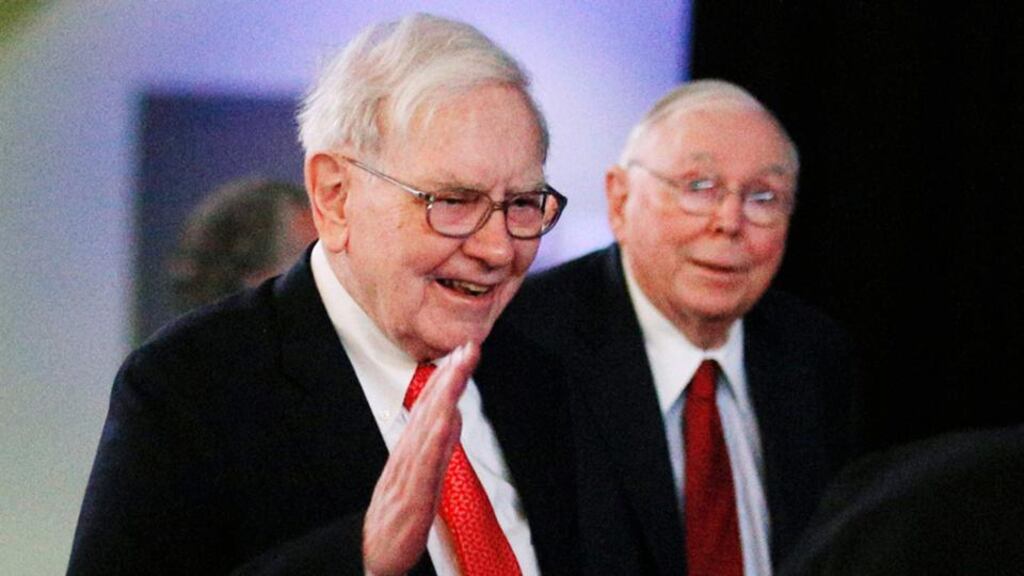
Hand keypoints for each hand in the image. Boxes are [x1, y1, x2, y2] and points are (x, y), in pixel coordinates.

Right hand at [362, 342, 479, 574]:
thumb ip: (435, 446)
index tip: (463, 351)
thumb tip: (451, 415)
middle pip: (432, 410)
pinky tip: (447, 418)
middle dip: (451, 377)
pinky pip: (425, 463)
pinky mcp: (413, 496)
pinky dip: (436, 438)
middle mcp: (409, 456)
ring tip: (459, 370)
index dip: (448, 378)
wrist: (373, 556)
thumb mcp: (419, 477)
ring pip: (429, 428)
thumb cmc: (396, 519)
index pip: (432, 407)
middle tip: (468, 347)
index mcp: (412, 451)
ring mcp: (409, 474)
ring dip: (445, 397)